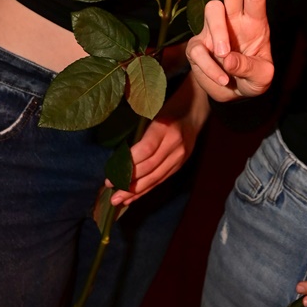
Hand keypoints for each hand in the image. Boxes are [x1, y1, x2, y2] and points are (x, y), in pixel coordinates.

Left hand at [110, 75, 208, 205]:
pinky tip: (134, 197)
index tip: (110, 175)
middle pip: (150, 167)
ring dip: (137, 191)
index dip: (128, 165)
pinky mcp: (181, 162)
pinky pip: (162, 179)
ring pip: (156, 177)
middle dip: (129, 182)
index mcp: (165, 127)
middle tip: (111, 192)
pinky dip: (147, 189)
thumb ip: (140, 132)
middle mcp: (175, 143)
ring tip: (119, 201)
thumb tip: (117, 156)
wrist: (195, 108)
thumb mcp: (153, 111)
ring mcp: (180, 155)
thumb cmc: (168, 106)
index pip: (146, 150)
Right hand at [187, 0, 273, 101]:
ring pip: (212, 12)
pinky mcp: (198, 47)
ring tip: (225, 57)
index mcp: (255, 23)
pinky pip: (199, 51)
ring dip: (220, 34)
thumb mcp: (261, 79)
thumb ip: (248, 67)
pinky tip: (222, 78)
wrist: (232, 94)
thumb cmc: (252, 79)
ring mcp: (214, 31)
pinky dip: (210, 68)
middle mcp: (234, 20)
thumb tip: (226, 57)